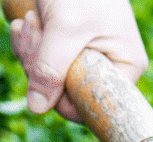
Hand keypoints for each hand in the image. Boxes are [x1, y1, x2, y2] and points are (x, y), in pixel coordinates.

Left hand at [8, 0, 147, 122]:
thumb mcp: (65, 28)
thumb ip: (51, 68)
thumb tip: (37, 108)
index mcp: (125, 68)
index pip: (94, 105)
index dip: (62, 96)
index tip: (43, 68)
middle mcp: (108, 68)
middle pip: (66, 92)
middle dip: (40, 63)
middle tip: (34, 30)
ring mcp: (85, 58)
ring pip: (48, 78)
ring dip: (31, 50)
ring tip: (31, 21)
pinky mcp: (65, 48)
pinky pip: (41, 62)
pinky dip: (28, 43)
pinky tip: (27, 22)